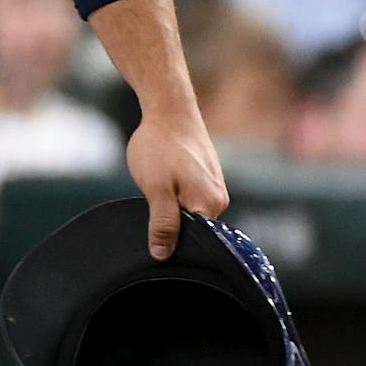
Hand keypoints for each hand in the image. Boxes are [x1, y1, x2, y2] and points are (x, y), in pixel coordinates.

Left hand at [126, 104, 228, 259]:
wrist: (168, 110)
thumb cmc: (159, 147)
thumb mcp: (155, 188)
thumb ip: (162, 223)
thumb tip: (162, 255)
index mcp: (210, 206)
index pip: (195, 241)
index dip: (171, 243)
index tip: (152, 238)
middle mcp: (219, 200)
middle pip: (194, 230)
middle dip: (171, 227)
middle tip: (147, 212)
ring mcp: (214, 188)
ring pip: (190, 214)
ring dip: (171, 211)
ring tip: (153, 194)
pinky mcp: (206, 178)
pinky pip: (190, 200)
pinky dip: (174, 198)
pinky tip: (161, 188)